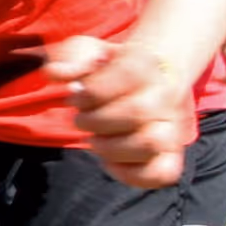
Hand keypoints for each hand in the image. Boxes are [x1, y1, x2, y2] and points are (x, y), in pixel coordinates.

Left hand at [42, 35, 190, 188]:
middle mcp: (165, 96)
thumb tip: (54, 74)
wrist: (147, 79)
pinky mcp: (170, 156)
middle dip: (96, 120)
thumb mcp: (88, 51)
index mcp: (146, 65)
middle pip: (138, 111)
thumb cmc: (109, 68)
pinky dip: (130, 174)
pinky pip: (162, 173)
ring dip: (110, 147)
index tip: (75, 95)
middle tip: (81, 119)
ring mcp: (171, 128)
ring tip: (95, 140)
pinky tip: (110, 161)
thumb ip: (70, 57)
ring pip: (151, 143)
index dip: (93, 90)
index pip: (127, 74)